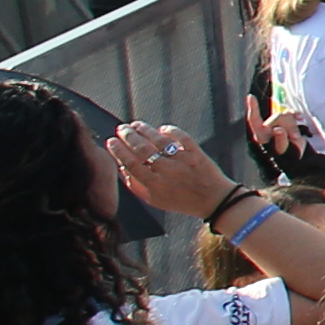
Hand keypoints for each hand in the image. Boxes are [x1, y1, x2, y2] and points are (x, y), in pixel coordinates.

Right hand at [111, 122, 235, 215]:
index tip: (110, 141)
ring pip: (159, 141)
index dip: (118, 151)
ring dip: (145, 130)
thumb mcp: (155, 200)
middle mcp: (167, 172)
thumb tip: (121, 168)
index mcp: (154, 184)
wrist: (214, 200)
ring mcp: (182, 161)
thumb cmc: (181, 200)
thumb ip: (136, 186)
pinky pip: (182, 137)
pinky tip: (162, 128)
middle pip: (142, 149)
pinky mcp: (196, 153)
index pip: (131, 163)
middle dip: (128, 136)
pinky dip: (171, 130)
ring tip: (136, 124)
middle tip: (121, 128)